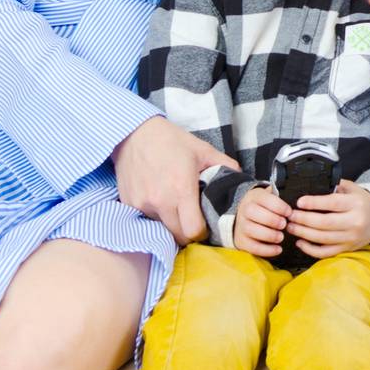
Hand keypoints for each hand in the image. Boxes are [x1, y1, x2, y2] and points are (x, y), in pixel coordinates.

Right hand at [112, 116, 239, 244]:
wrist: (135, 134)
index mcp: (182, 189)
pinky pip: (145, 219)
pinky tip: (159, 200)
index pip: (193, 231)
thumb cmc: (172, 141)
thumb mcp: (203, 150)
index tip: (204, 225)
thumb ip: (225, 165)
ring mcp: (142, 204)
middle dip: (187, 232)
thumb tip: (241, 178)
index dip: (201, 232)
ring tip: (175, 207)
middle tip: (192, 220)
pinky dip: (154, 215)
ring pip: (161, 228)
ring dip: (170, 224)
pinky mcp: (129, 203)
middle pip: (177, 236)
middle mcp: (160, 201)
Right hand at [233, 186, 291, 257]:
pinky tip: (278, 249)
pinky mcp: (241, 241)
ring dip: (269, 235)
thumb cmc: (264, 208)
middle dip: (272, 220)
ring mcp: (241, 226)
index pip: (265, 199)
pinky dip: (266, 250)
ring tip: (281, 237)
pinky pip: (252, 247)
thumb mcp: (269, 198)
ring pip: (251, 230)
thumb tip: (292, 210)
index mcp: (254, 197)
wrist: (245, 218)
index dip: (279, 206)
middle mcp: (244, 210)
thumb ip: (279, 201)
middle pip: (253, 212)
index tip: (289, 213)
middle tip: (284, 224)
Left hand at [285, 180, 369, 258]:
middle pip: (324, 223)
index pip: (332, 203)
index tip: (299, 202)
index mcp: (355, 204)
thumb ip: (334, 186)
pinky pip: (325, 252)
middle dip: (303, 219)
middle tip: (290, 215)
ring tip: (290, 227)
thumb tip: (310, 185)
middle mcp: (355, 222)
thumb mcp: (352, 188)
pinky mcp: (347, 249)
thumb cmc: (361, 201)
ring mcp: (351, 238)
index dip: (314, 203)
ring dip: (303, 233)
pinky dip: (310, 249)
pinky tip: (300, 242)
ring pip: (323, 238)